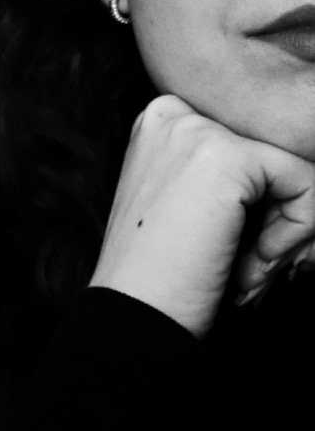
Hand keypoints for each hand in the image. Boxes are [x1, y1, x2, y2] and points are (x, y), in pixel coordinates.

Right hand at [89, 94, 314, 337]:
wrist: (133, 316)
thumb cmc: (160, 275)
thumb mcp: (187, 205)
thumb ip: (229, 174)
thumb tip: (302, 172)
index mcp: (161, 121)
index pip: (250, 142)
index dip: (258, 200)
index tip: (240, 247)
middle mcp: (175, 114)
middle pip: (272, 151)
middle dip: (279, 213)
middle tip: (254, 265)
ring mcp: (198, 131)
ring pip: (294, 166)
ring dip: (288, 227)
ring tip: (251, 269)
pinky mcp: (228, 157)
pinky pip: (304, 184)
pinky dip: (297, 231)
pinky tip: (257, 261)